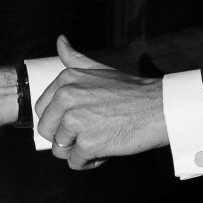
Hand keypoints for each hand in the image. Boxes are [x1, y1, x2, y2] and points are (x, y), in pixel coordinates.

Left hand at [34, 39, 167, 169]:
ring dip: (78, 151)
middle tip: (90, 132)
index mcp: (66, 80)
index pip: (42, 111)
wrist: (160, 108)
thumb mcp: (99, 69)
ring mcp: (75, 121)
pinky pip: (75, 162)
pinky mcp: (87, 143)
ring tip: (100, 139)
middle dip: (65, 138)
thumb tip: (60, 39)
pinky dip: (90, 162)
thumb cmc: (132, 91)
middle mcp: (66, 97)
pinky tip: (106, 150)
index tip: (81, 119)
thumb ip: (75, 58)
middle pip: (47, 132)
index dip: (60, 121)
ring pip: (59, 149)